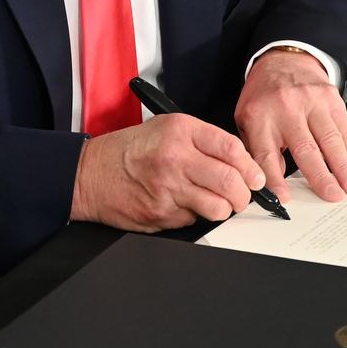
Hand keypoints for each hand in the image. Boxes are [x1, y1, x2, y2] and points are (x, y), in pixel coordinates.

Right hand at [69, 114, 265, 232]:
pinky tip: (185, 205)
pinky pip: (195, 220)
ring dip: (225, 209)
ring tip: (218, 203)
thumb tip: (241, 163)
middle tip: (243, 195)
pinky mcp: (161, 214)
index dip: (251, 167)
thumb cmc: (130, 150)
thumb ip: (204, 140)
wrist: (90, 174)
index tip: (256, 177)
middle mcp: (176, 158)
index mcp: (181, 131)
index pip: (232, 149)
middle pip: (231, 182)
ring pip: (218, 207)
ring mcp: (168, 189)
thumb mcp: (167, 127)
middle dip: (245, 194)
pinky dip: (197, 216)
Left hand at [234, 49, 346, 202]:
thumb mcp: (248, 120)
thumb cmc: (264, 96)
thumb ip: (258, 149)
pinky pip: (345, 129)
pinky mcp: (331, 99)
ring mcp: (311, 102)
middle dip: (321, 176)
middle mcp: (287, 109)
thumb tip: (272, 183)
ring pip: (330, 139)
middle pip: (305, 148)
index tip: (286, 199)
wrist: (283, 59)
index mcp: (260, 117)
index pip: (266, 154)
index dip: (276, 179)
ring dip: (343, 166)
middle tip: (333, 196)